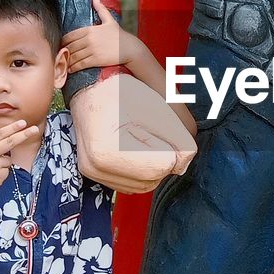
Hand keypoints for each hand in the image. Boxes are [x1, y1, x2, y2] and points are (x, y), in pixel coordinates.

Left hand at [63, 0, 139, 72]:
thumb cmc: (120, 35)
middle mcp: (89, 39)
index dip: (63, 42)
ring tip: (64, 64)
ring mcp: (92, 50)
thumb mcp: (110, 20)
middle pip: (70, 47)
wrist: (130, 48)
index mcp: (89, 30)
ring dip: (67, 61)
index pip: (70, 36)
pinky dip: (74, 67)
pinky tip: (70, 70)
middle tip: (59, 57)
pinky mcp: (96, 60)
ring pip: (74, 56)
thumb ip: (101, 9)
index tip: (60, 46)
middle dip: (63, 52)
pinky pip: (80, 64)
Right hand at [70, 73, 196, 192]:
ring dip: (153, 166)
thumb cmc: (120, 92)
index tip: (158, 128)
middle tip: (152, 131)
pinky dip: (141, 170)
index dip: (170, 147)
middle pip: (153, 179)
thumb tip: (184, 162)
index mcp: (107, 150)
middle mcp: (94, 167)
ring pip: (144, 185)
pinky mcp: (95, 174)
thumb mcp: (155, 108)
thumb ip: (178, 138)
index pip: (162, 166)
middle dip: (163, 158)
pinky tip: (135, 147)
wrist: (89, 87)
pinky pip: (131, 184)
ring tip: (143, 137)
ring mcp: (92, 172)